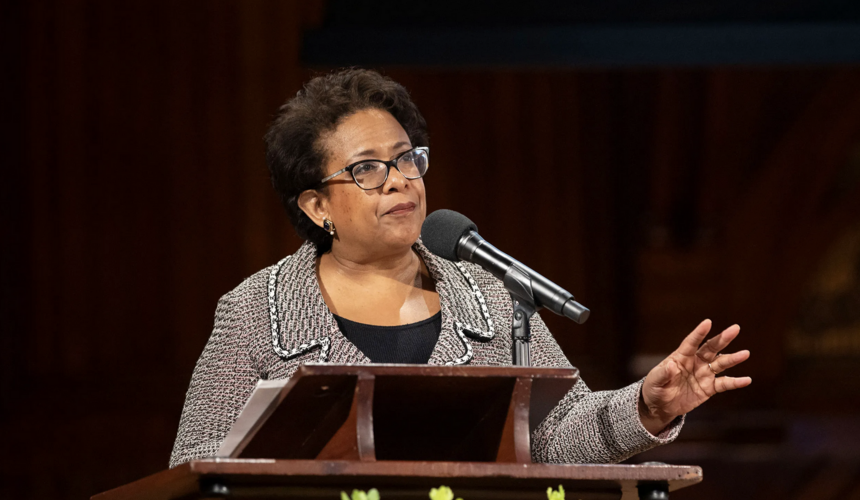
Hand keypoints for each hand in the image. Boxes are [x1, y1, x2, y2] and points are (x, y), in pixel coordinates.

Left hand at [638, 319, 750, 434]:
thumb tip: (671, 365)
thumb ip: (663, 373)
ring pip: (720, 364)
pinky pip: (724, 384)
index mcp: (680, 357)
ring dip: (732, 359)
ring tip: (745, 353)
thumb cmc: (655, 388)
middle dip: (722, 339)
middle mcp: (695, 363)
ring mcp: (703, 374)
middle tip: (735, 329)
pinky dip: (735, 382)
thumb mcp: (655, 381)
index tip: (708, 322)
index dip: (699, 333)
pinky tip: (747, 380)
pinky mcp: (709, 388)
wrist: (660, 406)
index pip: (691, 342)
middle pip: (710, 349)